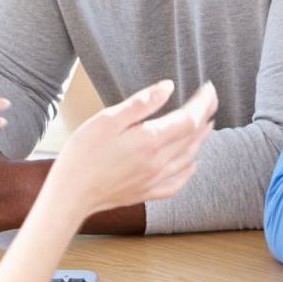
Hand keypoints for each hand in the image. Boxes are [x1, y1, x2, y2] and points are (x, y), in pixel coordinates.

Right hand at [47, 80, 216, 215]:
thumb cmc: (83, 154)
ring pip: (189, 158)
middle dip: (205, 116)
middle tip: (211, 101)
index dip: (203, 103)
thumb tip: (168, 87)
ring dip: (201, 140)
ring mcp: (154, 180)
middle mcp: (159, 162)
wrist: (71, 194)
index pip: (189, 119)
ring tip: (207, 126)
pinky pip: (177, 182)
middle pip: (193, 137)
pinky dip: (189, 170)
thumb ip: (141, 104)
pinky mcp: (146, 193)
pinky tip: (191, 164)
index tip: (209, 89)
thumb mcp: (107, 120)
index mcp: (151, 141)